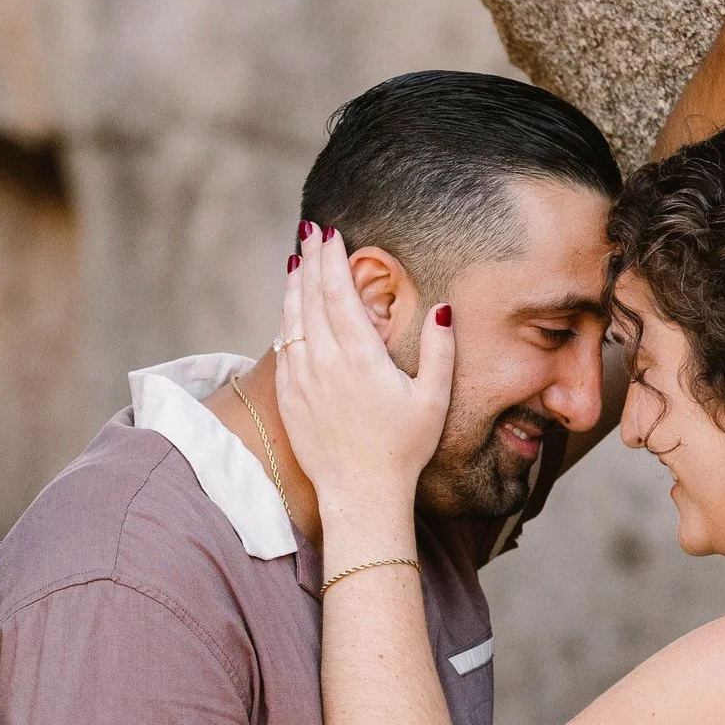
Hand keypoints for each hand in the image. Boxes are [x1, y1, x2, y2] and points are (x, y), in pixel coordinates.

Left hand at [273, 226, 450, 521]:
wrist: (360, 494)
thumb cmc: (404, 449)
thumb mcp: (433, 399)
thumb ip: (439, 350)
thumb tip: (442, 309)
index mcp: (359, 356)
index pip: (338, 293)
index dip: (332, 260)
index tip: (330, 234)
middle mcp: (323, 362)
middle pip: (311, 298)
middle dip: (311, 261)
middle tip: (311, 231)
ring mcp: (301, 380)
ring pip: (291, 320)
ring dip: (294, 287)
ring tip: (297, 262)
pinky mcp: (288, 398)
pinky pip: (282, 349)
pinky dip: (285, 322)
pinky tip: (289, 312)